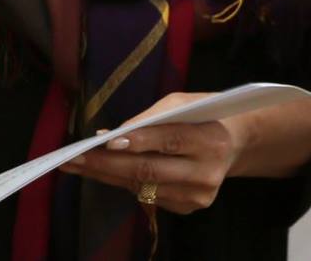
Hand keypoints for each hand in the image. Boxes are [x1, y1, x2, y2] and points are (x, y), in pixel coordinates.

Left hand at [58, 94, 239, 213]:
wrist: (236, 143)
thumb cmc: (205, 115)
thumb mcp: (185, 103)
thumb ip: (152, 117)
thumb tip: (111, 135)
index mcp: (211, 140)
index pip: (170, 140)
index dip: (138, 141)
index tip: (105, 141)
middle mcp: (206, 173)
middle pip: (150, 170)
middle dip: (107, 164)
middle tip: (75, 158)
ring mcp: (198, 196)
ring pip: (143, 187)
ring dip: (108, 176)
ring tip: (79, 165)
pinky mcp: (189, 208)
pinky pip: (148, 196)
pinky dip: (125, 182)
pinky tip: (106, 173)